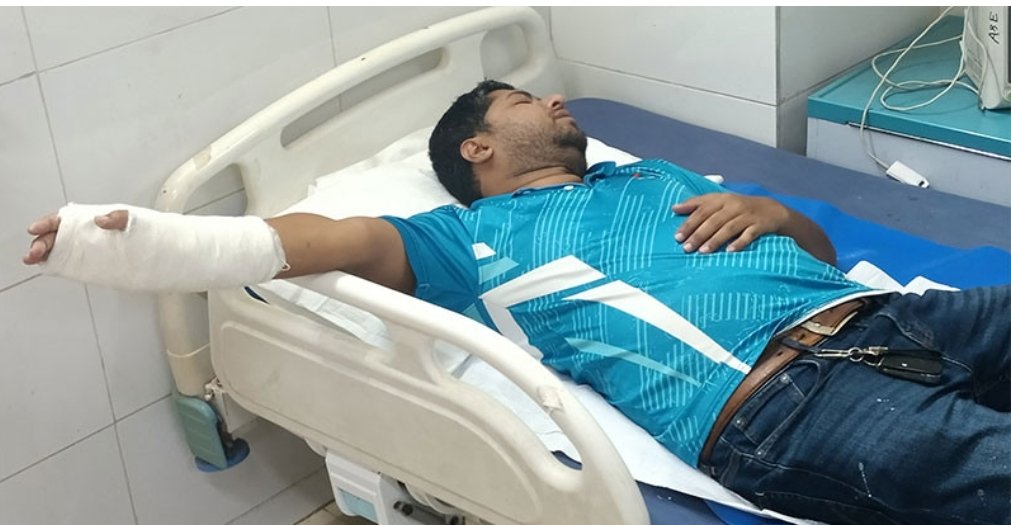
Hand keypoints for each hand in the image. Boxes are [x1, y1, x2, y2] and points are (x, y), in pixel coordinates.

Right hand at [23, 210, 128, 264]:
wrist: (152, 249)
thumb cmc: (138, 229)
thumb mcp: (130, 218)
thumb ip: (117, 217)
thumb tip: (100, 220)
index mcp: (86, 219)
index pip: (60, 219)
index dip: (45, 223)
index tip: (35, 228)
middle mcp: (79, 234)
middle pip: (52, 236)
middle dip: (40, 243)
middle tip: (35, 252)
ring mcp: (81, 249)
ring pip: (54, 250)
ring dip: (40, 254)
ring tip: (32, 259)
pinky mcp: (85, 264)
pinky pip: (65, 263)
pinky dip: (52, 264)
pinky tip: (44, 266)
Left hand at [672, 194, 787, 253]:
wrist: (771, 209)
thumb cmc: (738, 207)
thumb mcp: (719, 201)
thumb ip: (697, 204)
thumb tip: (674, 208)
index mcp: (722, 199)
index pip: (702, 210)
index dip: (689, 223)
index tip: (678, 237)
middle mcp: (734, 205)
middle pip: (713, 220)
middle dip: (699, 234)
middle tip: (687, 248)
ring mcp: (747, 215)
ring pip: (729, 228)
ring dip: (715, 240)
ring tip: (703, 251)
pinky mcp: (760, 225)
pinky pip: (749, 234)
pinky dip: (739, 242)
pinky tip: (729, 251)